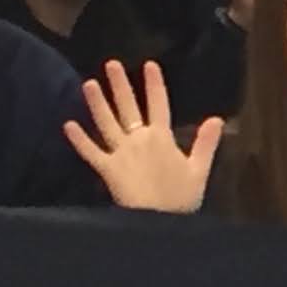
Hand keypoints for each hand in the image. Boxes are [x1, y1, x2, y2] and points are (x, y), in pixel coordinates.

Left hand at [66, 60, 222, 213]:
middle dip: (120, 84)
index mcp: (162, 138)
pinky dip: (79, 140)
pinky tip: (68, 125)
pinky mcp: (107, 169)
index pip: (159, 104)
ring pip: (107, 123)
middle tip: (110, 63)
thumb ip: (206, 143)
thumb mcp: (199, 170)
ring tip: (88, 83)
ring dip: (97, 103)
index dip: (154, 84)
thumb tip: (218, 119)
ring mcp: (121, 153)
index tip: (149, 65)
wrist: (159, 222)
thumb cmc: (181, 199)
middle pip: (128, 107)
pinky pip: (91, 152)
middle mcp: (139, 139)